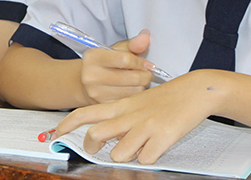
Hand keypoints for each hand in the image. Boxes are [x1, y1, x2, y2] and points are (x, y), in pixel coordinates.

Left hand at [59, 69, 225, 163]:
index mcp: (122, 105)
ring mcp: (145, 126)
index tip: (55, 133)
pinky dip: (149, 158)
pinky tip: (158, 147)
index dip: (67, 124)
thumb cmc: (167, 98)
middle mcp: (129, 115)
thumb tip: (108, 135)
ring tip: (139, 147)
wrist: (196, 90)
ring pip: (119, 153)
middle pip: (96, 135)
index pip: (85, 112)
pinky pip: (146, 159)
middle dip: (92, 148)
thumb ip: (121, 116)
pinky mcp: (163, 137)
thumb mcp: (138, 101)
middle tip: (99, 151)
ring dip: (125, 156)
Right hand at [80, 30, 154, 103]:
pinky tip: (130, 90)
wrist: (86, 83)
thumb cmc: (105, 63)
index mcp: (93, 57)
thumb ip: (133, 44)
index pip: (125, 59)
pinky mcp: (103, 105)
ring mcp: (96, 93)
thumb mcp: (116, 50)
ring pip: (134, 91)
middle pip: (133, 77)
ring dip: (141, 86)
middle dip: (145, 75)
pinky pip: (130, 102)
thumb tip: (146, 36)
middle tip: (145, 73)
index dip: (141, 62)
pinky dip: (135, 96)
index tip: (147, 63)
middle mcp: (91, 76)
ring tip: (136, 81)